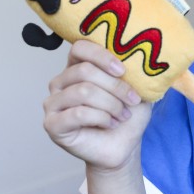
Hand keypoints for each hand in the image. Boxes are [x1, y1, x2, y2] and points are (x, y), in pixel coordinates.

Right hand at [43, 40, 151, 171]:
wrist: (124, 146)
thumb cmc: (127, 115)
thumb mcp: (137, 88)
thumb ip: (133, 70)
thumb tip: (141, 55)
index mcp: (78, 67)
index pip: (80, 48)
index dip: (101, 56)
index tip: (122, 70)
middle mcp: (61, 82)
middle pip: (84, 71)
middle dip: (115, 86)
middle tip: (133, 100)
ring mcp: (53, 103)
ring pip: (83, 92)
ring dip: (111, 104)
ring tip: (123, 115)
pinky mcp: (52, 124)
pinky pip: (77, 113)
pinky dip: (101, 118)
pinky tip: (110, 124)